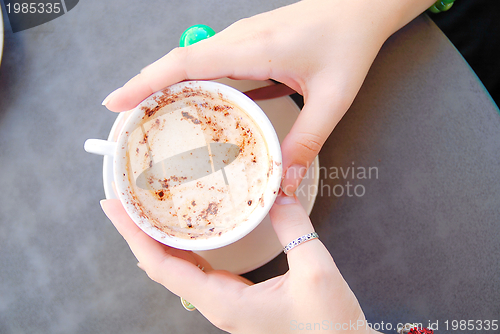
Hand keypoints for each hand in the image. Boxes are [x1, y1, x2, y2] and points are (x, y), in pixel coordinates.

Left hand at [101, 193, 377, 333]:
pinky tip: (183, 232)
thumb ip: (294, 228)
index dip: (135, 237)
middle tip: (121, 200)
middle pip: (162, 268)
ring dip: (157, 240)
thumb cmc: (329, 326)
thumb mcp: (315, 271)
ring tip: (144, 210)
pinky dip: (183, 248)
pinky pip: (198, 271)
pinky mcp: (236, 299)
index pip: (163, 268)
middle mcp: (217, 304)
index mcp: (225, 302)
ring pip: (178, 270)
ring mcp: (225, 303)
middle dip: (138, 233)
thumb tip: (278, 191)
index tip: (115, 209)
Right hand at [102, 0, 434, 194]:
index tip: (116, 102)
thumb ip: (307, 142)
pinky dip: (194, 83)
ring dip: (167, 86)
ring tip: (150, 118)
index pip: (186, 63)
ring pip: (193, 62)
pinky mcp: (251, 43)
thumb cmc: (349, 42)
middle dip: (145, 88)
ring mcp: (243, 39)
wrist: (362, 7)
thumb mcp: (332, 98)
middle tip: (124, 121)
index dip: (146, 82)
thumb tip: (284, 182)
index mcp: (254, 48)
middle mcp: (240, 40)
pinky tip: (193, 106)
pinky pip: (212, 63)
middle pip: (178, 62)